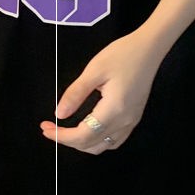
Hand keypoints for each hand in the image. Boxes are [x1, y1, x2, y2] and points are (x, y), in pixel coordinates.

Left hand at [40, 29, 165, 154]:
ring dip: (82, 143)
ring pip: (104, 146)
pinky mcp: (134, 117)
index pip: (83, 135)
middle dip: (67, 140)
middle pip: (92, 144)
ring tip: (65, 131)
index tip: (45, 128)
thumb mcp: (94, 70)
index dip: (61, 136)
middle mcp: (125, 121)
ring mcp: (132, 121)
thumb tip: (59, 114)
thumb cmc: (123, 54)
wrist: (149, 49)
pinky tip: (87, 130)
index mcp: (114, 110)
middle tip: (49, 128)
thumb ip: (76, 93)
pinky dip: (97, 140)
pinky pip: (114, 139)